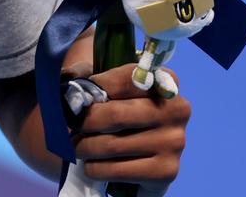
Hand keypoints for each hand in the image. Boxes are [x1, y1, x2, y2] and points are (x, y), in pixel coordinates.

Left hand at [70, 63, 189, 196]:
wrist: (136, 150)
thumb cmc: (116, 107)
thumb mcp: (102, 82)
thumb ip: (83, 74)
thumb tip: (68, 80)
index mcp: (165, 81)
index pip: (122, 79)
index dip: (93, 88)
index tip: (77, 96)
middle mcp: (177, 110)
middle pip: (115, 115)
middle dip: (84, 122)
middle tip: (71, 125)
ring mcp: (174, 142)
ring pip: (111, 145)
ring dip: (84, 147)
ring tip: (78, 145)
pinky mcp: (166, 171)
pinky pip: (115, 171)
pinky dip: (94, 168)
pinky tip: (93, 163)